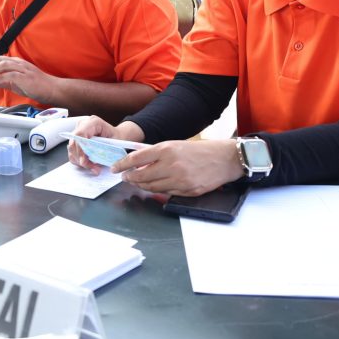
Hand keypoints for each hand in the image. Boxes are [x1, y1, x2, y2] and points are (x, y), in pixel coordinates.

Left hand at [0, 56, 55, 103]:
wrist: (52, 89)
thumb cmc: (36, 86)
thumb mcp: (15, 83)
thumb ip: (1, 81)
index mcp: (16, 63)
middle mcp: (18, 63)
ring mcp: (23, 69)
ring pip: (3, 65)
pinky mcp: (26, 77)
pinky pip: (11, 75)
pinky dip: (0, 78)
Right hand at [67, 117, 143, 172]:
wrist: (117, 136)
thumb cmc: (117, 137)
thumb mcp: (114, 143)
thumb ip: (104, 149)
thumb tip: (93, 159)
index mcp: (93, 122)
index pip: (80, 134)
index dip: (80, 149)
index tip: (84, 161)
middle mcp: (83, 125)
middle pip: (74, 143)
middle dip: (81, 158)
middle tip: (93, 168)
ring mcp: (78, 132)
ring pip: (72, 150)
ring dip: (81, 161)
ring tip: (94, 167)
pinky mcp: (76, 140)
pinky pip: (73, 153)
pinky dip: (79, 161)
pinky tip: (90, 165)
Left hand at [113, 139, 241, 196]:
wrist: (224, 159)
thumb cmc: (198, 151)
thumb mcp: (175, 145)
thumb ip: (156, 154)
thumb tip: (137, 164)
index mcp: (167, 149)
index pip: (137, 158)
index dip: (122, 164)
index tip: (115, 168)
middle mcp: (171, 165)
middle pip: (142, 176)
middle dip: (130, 178)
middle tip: (125, 177)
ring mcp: (180, 179)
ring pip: (152, 187)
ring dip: (142, 186)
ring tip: (137, 182)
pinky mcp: (188, 191)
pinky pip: (167, 193)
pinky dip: (158, 190)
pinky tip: (155, 186)